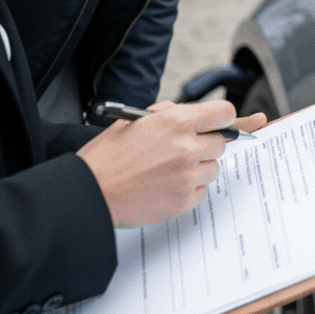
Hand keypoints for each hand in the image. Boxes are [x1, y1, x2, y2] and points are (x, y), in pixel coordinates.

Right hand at [77, 100, 263, 227]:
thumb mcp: (136, 119)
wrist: (89, 191)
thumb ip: (171, 113)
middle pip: (221, 143)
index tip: (216, 125)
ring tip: (168, 170)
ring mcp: (188, 176)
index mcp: (176, 121)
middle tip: (183, 150)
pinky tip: (165, 185)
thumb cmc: (109, 154)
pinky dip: (189, 188)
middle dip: (206, 144)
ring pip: (213, 168)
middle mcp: (187, 147)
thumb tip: (197, 114)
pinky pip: (202, 189)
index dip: (221, 119)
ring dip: (198, 167)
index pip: (225, 113)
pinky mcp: (185, 200)